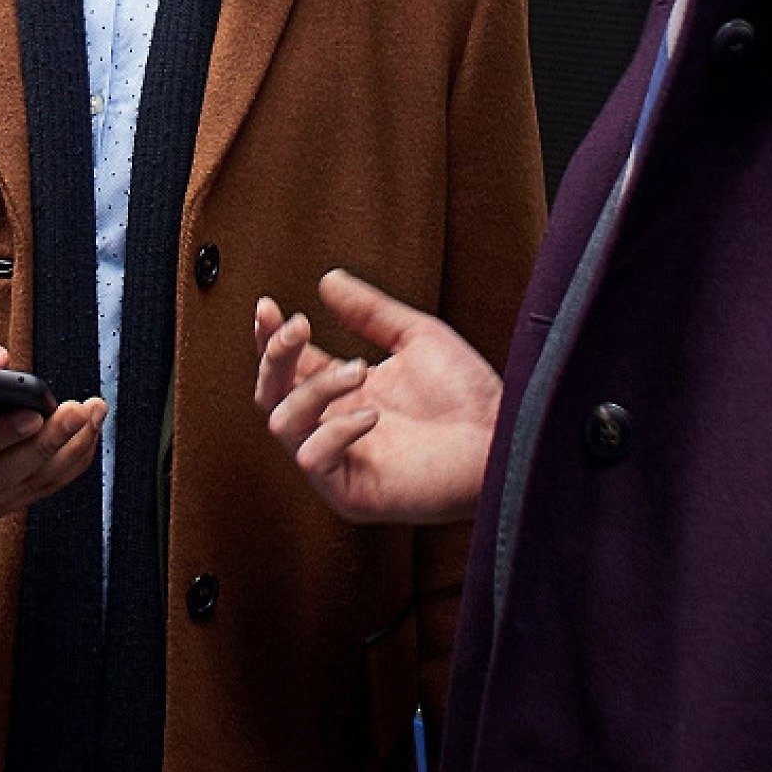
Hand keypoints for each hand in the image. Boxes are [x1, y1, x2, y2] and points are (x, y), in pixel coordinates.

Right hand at [253, 269, 500, 524]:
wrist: (502, 437)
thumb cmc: (468, 394)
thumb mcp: (415, 337)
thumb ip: (369, 311)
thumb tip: (329, 279)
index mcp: (346, 392)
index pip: (288, 366)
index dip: (270, 337)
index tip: (269, 306)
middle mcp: (335, 426)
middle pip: (271, 394)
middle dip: (275, 356)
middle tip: (299, 326)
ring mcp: (340, 461)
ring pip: (284, 423)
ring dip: (314, 389)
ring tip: (359, 368)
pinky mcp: (351, 492)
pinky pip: (314, 459)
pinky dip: (336, 430)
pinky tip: (370, 414)